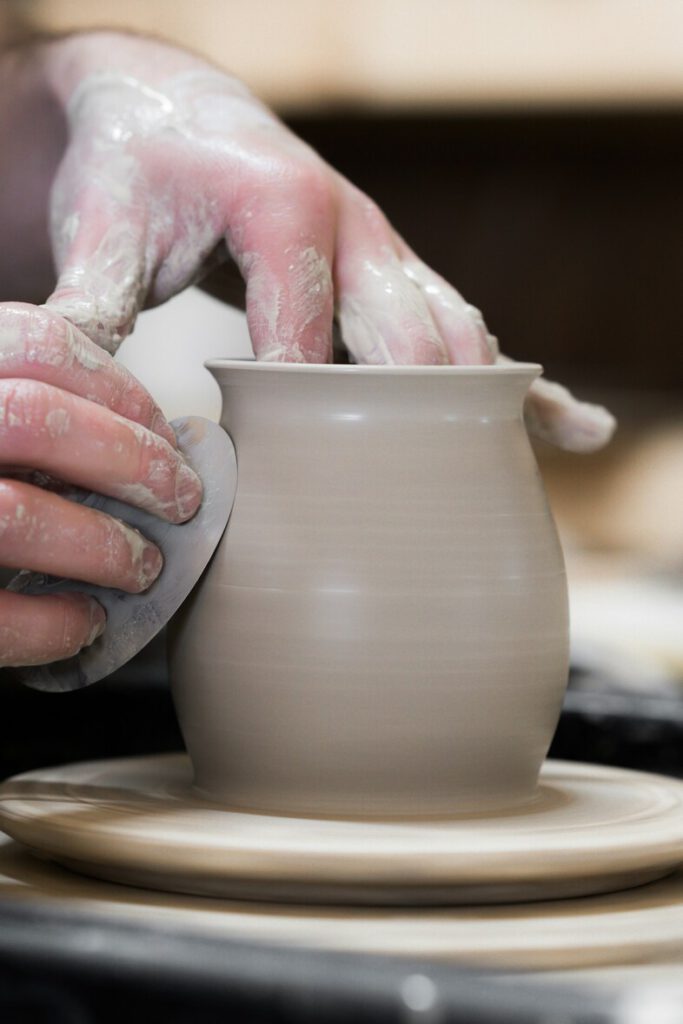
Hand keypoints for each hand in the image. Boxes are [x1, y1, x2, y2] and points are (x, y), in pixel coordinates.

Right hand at [0, 303, 201, 666]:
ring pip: (14, 515)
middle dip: (131, 462)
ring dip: (102, 546)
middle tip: (179, 500)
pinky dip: (52, 624)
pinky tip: (84, 621)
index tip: (162, 432)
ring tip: (141, 566)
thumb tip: (145, 436)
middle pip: (34, 419)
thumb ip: (31, 402)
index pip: (36, 344)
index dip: (119, 389)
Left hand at [39, 32, 613, 452]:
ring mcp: (387, 253)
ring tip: (506, 483)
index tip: (289, 486)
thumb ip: (90, 307)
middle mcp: (356, 227)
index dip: (299, 417)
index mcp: (283, 209)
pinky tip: (574, 428)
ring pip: (455, 337)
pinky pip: (474, 331)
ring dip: (481, 407)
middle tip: (404, 501)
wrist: (171, 108)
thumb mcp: (102, 229)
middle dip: (408, 422)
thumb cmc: (136, 168)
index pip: (305, 338)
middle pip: (409, 341)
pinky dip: (525, 385)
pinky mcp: (398, 275)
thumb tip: (75, 397)